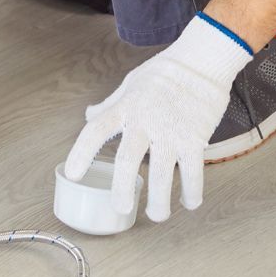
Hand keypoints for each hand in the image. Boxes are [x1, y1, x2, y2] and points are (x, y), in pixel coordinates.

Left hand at [63, 14, 253, 221]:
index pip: (96, 130)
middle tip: (121, 208)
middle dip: (122, 189)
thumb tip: (90, 115)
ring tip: (156, 216)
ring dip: (159, 202)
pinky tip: (189, 203)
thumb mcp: (130, 83)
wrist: (202, 61)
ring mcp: (171, 132)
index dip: (81, 153)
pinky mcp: (195, 139)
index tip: (73, 173)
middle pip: (127, 160)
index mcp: (126, 108)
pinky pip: (193, 172)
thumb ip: (110, 105)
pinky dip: (191, 192)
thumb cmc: (165, 71)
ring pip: (162, 176)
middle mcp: (146, 122)